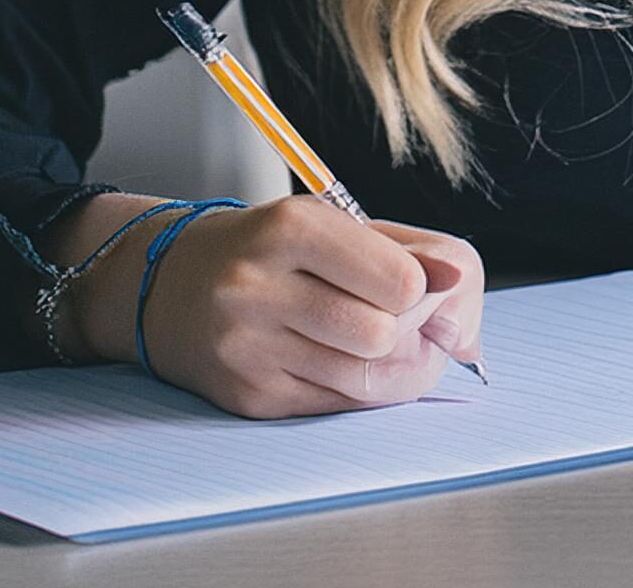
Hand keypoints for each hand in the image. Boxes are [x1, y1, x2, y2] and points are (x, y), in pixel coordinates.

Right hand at [131, 198, 486, 419]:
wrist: (170, 283)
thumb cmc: (274, 249)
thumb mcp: (336, 225)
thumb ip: (410, 250)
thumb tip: (461, 285)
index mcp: (291, 227)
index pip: (398, 280)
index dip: (422, 288)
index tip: (413, 284)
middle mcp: (259, 286)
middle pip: (382, 335)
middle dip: (408, 333)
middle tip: (403, 320)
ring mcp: (247, 347)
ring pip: (363, 381)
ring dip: (392, 368)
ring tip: (382, 344)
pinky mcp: (245, 396)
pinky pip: (333, 406)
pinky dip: (354, 389)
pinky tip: (340, 361)